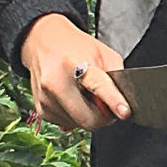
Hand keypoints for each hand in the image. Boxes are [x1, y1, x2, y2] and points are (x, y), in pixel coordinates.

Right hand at [18, 13, 127, 130]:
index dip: (113, 101)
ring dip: (88, 114)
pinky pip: (68, 123)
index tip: (124, 112)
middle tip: (108, 105)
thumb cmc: (75, 47)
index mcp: (76, 65)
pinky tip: (73, 98)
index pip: (97, 86)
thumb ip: (115, 78)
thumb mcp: (103, 53)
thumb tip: (120, 104)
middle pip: (89, 119)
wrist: (44, 43)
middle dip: (104, 116)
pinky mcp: (41, 110)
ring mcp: (46, 99)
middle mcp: (57, 83)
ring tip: (85, 93)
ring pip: (79, 124)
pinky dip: (76, 115)